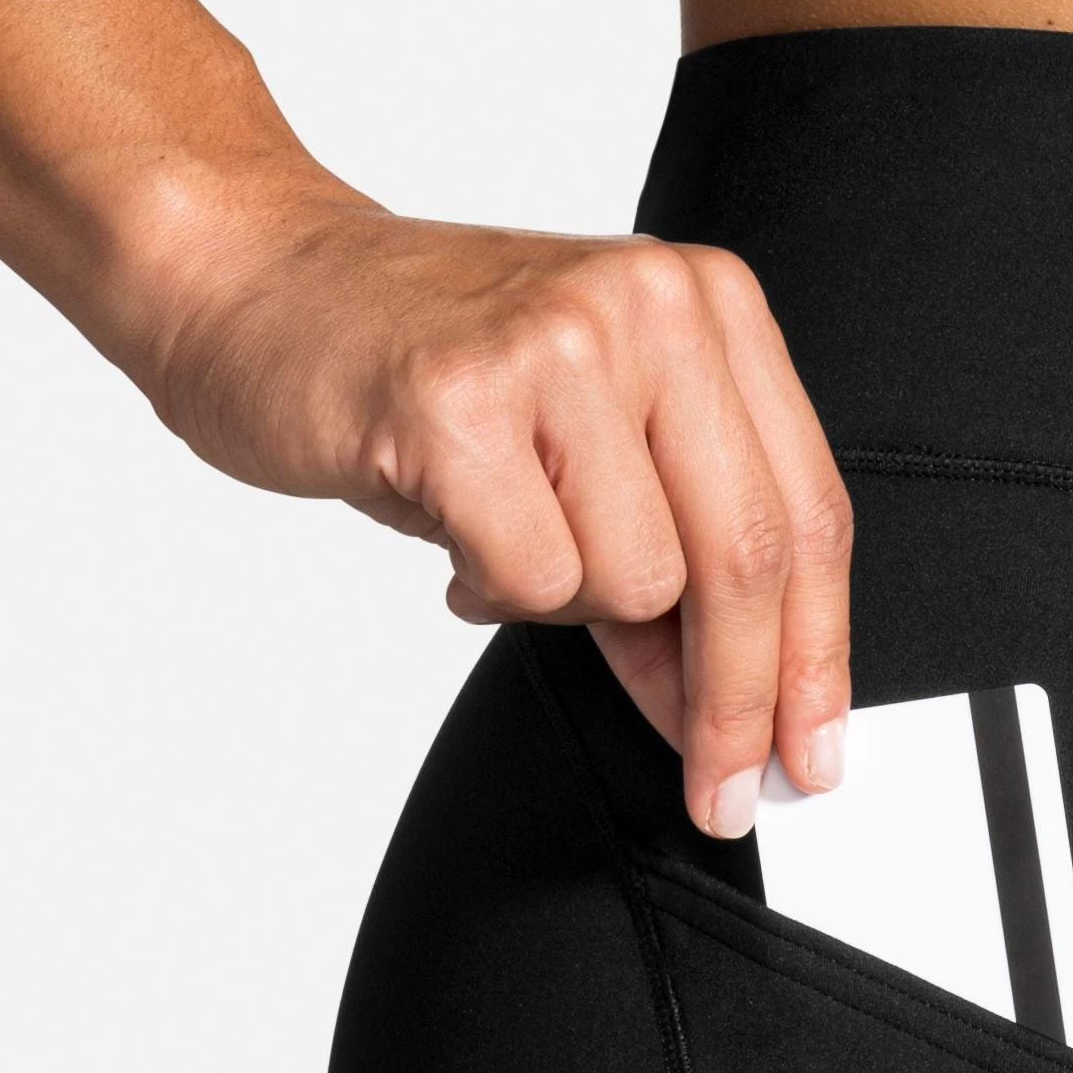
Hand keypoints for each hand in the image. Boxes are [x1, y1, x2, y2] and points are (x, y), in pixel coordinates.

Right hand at [120, 189, 851, 837]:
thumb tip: (736, 713)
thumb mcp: (589, 440)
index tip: (811, 754)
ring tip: (502, 538)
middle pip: (748, 557)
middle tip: (721, 791)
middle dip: (738, 700)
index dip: (819, 653)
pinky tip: (452, 529)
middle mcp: (651, 307)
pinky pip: (532, 578)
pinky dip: (493, 588)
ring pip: (637, 580)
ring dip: (570, 606)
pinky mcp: (458, 400)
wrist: (253, 281)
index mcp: (708, 303)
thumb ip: (676, 549)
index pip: (808, 511)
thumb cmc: (423, 369)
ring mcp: (557, 345)